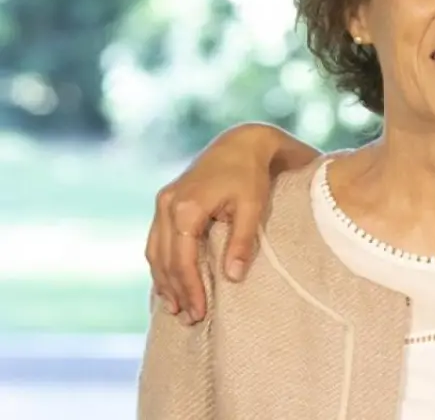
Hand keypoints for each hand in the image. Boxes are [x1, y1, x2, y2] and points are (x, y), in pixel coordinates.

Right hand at [145, 125, 273, 322]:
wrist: (240, 143)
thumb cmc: (251, 175)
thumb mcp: (253, 207)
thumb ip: (242, 242)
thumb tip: (233, 278)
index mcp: (186, 208)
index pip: (182, 260)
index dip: (190, 289)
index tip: (200, 313)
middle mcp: (167, 205)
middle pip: (164, 260)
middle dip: (176, 290)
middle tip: (190, 318)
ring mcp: (162, 202)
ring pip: (155, 251)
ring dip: (163, 280)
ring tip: (175, 308)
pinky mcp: (166, 202)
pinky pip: (157, 239)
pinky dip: (161, 262)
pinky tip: (167, 282)